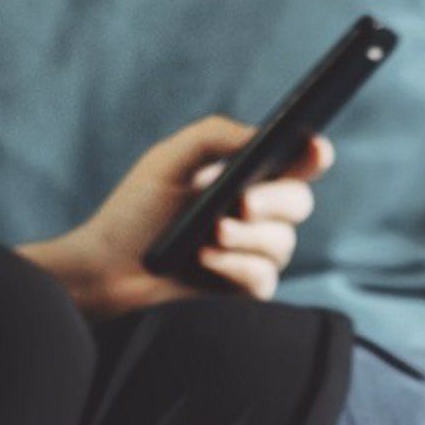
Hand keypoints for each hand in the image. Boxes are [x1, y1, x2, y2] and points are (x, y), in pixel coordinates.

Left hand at [17, 115, 333, 318]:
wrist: (108, 268)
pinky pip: (263, 277)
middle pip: (299, 202)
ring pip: (282, 243)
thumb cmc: (136, 211)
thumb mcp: (168, 160)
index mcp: (247, 178)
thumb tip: (261, 135)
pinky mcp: (245, 289)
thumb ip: (214, 136)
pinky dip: (235, 266)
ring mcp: (254, 253)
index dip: (315, 155)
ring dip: (245, 237)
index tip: (315, 148)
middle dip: (274, 201)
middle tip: (241, 202)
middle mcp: (259, 215)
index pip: (297, 164)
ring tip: (209, 234)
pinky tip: (206, 260)